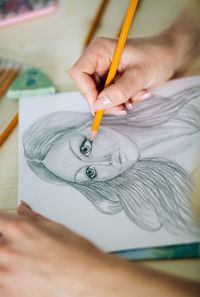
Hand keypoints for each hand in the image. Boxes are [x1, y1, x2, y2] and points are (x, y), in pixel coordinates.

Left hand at [0, 202, 198, 296]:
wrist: (88, 281)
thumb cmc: (77, 255)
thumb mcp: (55, 227)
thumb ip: (33, 218)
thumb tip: (22, 210)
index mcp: (19, 230)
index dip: (3, 221)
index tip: (5, 224)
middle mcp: (8, 251)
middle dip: (5, 239)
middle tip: (18, 244)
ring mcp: (5, 275)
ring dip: (5, 259)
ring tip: (23, 261)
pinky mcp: (7, 293)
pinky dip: (7, 277)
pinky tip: (21, 274)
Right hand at [69, 36, 177, 114]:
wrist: (170, 56)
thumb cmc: (158, 57)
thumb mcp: (139, 76)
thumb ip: (118, 92)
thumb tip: (98, 105)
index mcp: (100, 50)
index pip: (79, 73)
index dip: (87, 92)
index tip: (101, 105)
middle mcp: (98, 59)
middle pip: (87, 88)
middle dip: (105, 101)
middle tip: (123, 108)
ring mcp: (104, 70)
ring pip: (98, 96)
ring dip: (117, 102)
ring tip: (136, 97)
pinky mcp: (110, 79)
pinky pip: (109, 97)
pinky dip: (122, 101)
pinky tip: (136, 95)